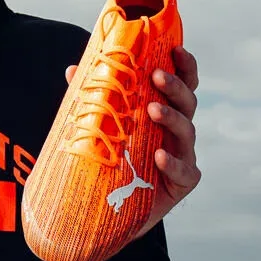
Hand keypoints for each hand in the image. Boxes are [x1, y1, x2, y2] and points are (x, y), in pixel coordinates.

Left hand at [65, 45, 200, 236]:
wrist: (112, 210)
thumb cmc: (113, 161)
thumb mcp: (102, 127)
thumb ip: (94, 100)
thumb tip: (73, 69)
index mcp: (165, 112)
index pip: (182, 84)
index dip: (184, 66)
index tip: (175, 49)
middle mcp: (178, 131)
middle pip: (188, 103)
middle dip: (175, 87)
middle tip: (156, 76)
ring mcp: (184, 156)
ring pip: (188, 132)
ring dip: (171, 118)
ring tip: (153, 110)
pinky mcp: (183, 183)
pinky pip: (185, 171)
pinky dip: (173, 163)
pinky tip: (159, 156)